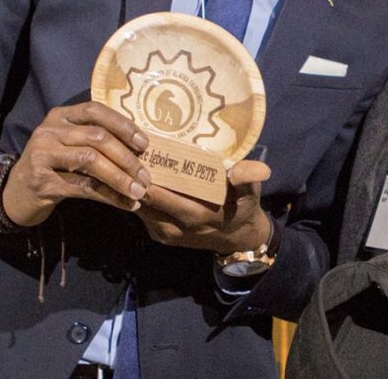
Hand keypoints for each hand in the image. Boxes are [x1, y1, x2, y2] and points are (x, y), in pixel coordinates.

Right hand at [2, 102, 150, 226]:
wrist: (14, 193)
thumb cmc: (53, 165)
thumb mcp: (69, 144)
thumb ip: (95, 139)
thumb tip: (141, 149)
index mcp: (60, 116)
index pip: (96, 111)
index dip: (123, 125)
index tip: (144, 144)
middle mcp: (49, 131)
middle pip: (97, 138)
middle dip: (126, 158)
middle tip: (145, 176)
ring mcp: (42, 155)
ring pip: (91, 161)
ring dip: (120, 178)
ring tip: (138, 191)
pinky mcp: (42, 182)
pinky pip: (84, 187)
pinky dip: (109, 196)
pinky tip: (125, 204)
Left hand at [136, 160, 271, 253]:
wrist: (238, 238)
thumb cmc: (242, 207)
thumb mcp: (251, 193)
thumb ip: (249, 179)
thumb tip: (259, 169)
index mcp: (195, 214)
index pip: (160, 194)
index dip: (146, 174)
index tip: (139, 151)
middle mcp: (174, 227)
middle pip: (143, 199)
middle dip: (134, 176)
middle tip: (128, 150)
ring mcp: (164, 233)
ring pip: (137, 207)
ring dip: (132, 186)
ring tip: (129, 160)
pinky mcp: (159, 235)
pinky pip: (140, 214)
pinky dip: (134, 197)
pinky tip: (134, 178)